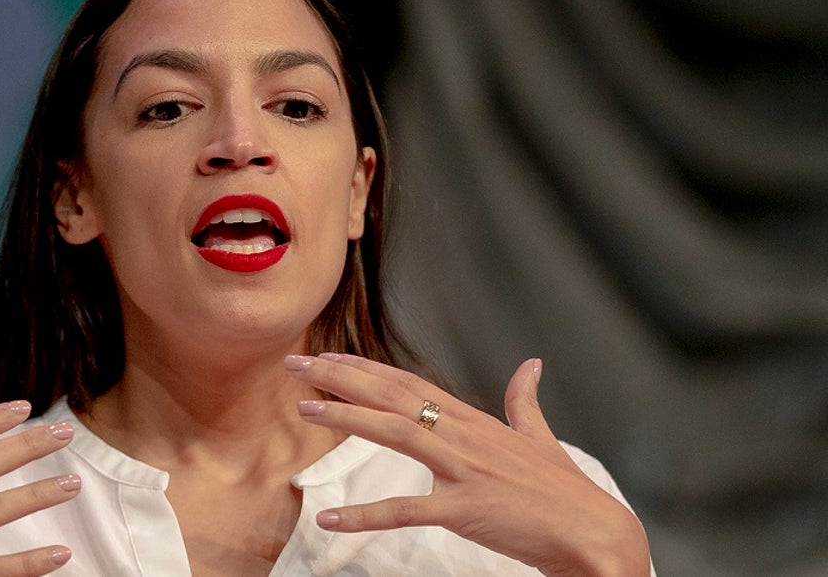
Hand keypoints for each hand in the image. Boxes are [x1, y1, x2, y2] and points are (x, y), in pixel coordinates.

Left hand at [285, 354, 649, 576]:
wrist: (595, 533)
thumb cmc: (565, 492)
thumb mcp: (541, 439)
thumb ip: (526, 402)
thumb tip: (531, 366)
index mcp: (476, 420)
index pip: (409, 384)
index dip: (366, 369)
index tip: (329, 357)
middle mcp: (464, 435)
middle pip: (393, 396)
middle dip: (341, 378)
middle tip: (296, 366)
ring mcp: (465, 470)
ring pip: (395, 433)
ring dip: (347, 417)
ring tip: (305, 409)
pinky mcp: (466, 509)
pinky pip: (407, 511)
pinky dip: (366, 516)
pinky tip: (329, 517)